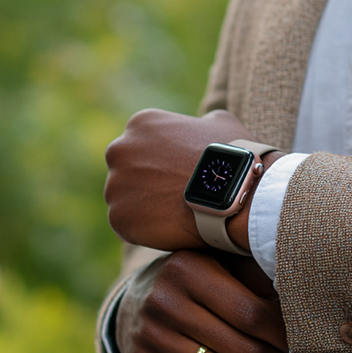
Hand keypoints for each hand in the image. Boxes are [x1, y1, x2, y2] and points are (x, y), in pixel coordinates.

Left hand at [104, 108, 256, 251]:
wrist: (235, 194)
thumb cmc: (234, 158)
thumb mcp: (221, 123)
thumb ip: (201, 123)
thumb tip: (202, 125)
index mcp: (141, 124)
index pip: (142, 146)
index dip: (161, 163)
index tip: (179, 175)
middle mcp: (119, 150)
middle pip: (127, 171)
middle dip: (147, 183)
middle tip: (175, 196)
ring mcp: (115, 185)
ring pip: (125, 199)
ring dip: (145, 207)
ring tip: (175, 215)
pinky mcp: (118, 217)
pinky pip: (126, 225)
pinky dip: (145, 230)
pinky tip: (170, 229)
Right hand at [116, 250, 286, 352]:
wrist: (137, 297)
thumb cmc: (199, 279)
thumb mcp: (224, 264)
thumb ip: (258, 276)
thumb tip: (301, 298)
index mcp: (190, 269)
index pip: (252, 314)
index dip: (280, 333)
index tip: (291, 336)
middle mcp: (165, 301)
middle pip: (243, 351)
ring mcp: (150, 335)